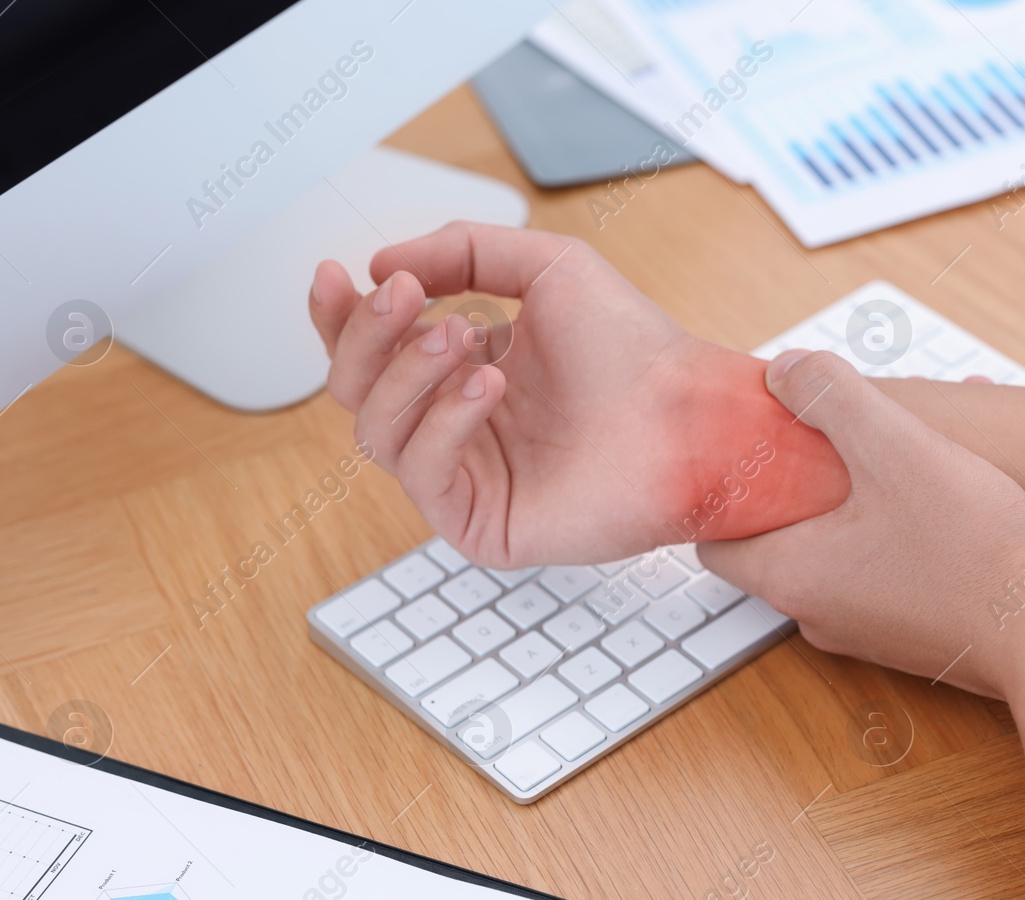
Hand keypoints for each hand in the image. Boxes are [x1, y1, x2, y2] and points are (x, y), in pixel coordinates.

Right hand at [308, 222, 848, 566]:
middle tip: (405, 300)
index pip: (374, 349)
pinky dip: (442, 422)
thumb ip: (460, 250)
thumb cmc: (634, 350)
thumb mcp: (544, 268)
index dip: (343, 315)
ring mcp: (466, 477)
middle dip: (366, 337)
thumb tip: (382, 266)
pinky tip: (487, 386)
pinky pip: (422, 473)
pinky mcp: (480, 523)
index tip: (336, 274)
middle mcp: (456, 425)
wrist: (688, 415)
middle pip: (357, 390)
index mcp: (463, 369)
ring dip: (407, 372)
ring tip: (462, 336)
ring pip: (377, 431)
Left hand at [700, 350, 1024, 699]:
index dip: (727, 490)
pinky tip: (941, 492)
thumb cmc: (978, 550)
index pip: (712, 541)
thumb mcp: (898, 447)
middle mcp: (816, 614)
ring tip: (896, 452)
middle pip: (776, 541)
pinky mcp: (911, 636)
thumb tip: (783, 369)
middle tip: (830, 438)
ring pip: (834, 552)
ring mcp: (865, 632)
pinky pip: (881, 572)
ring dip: (854, 503)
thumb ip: (831, 398)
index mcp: (791, 576)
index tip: (756, 447)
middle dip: (798, 485)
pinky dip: (893, 531)